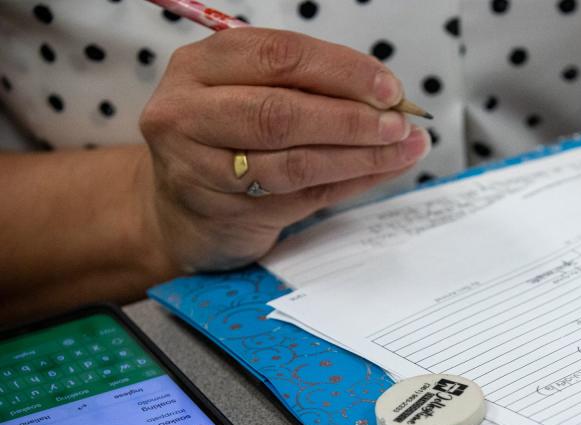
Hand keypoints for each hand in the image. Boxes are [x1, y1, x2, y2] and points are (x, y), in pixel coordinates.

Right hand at [139, 28, 430, 271]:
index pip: (277, 57)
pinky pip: (300, 197)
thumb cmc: (227, 139)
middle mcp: (188, 113)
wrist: (177, 210)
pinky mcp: (224, 212)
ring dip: (359, 156)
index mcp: (199, 66)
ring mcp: (199, 168)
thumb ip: (309, 89)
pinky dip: (349, 183)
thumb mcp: (251, 94)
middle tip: (400, 123)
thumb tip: (391, 98)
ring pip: (293, 162)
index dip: (341, 70)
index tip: (389, 88)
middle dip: (352, 118)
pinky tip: (380, 172)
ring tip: (403, 149)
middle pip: (281, 112)